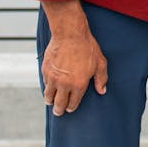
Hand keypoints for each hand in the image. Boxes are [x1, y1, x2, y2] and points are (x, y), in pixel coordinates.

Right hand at [40, 0, 107, 115]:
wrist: (70, 34)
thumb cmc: (87, 47)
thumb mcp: (100, 62)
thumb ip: (101, 78)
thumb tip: (102, 90)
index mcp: (78, 84)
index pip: (72, 103)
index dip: (71, 107)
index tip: (70, 108)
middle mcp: (64, 84)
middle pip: (59, 104)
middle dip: (59, 110)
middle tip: (59, 112)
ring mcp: (53, 78)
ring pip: (49, 96)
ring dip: (50, 100)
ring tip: (51, 102)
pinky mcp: (45, 71)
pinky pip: (45, 84)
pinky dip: (47, 87)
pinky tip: (49, 87)